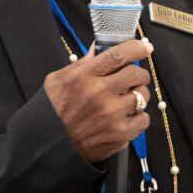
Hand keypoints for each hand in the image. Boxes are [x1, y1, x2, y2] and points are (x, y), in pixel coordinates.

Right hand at [44, 39, 152, 162]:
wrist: (48, 145)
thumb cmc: (53, 111)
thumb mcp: (59, 80)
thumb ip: (82, 63)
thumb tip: (99, 47)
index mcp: (84, 76)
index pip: (118, 55)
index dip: (136, 48)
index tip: (145, 47)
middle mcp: (99, 94)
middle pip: (135, 73)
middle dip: (139, 73)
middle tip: (135, 77)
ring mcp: (111, 114)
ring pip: (142, 95)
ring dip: (139, 95)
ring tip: (127, 99)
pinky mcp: (119, 133)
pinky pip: (144, 118)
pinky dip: (138, 116)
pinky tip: (126, 116)